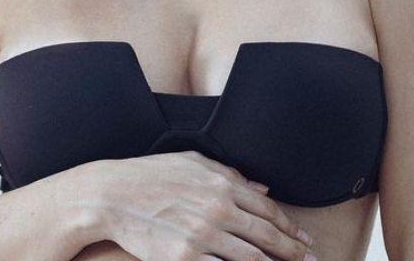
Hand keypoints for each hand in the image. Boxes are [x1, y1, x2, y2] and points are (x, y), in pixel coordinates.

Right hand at [90, 150, 316, 260]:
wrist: (110, 195)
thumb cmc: (150, 175)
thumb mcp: (193, 162)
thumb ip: (230, 175)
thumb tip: (262, 190)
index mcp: (221, 184)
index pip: (267, 210)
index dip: (289, 227)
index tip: (303, 240)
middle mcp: (217, 209)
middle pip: (267, 236)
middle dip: (293, 252)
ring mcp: (201, 236)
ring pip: (251, 259)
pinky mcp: (184, 259)